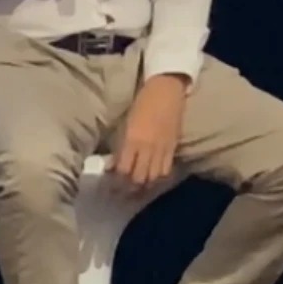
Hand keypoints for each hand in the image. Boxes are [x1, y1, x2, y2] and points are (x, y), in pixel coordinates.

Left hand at [107, 75, 186, 191]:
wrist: (167, 89)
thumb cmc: (142, 101)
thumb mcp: (126, 122)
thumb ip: (122, 145)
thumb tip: (113, 164)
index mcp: (133, 139)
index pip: (123, 170)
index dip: (116, 182)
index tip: (109, 186)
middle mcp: (148, 147)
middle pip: (138, 178)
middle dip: (128, 189)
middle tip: (120, 194)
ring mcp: (162, 149)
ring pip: (153, 178)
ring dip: (143, 187)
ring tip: (135, 192)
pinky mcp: (173, 148)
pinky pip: (166, 170)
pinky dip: (157, 179)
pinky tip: (151, 181)